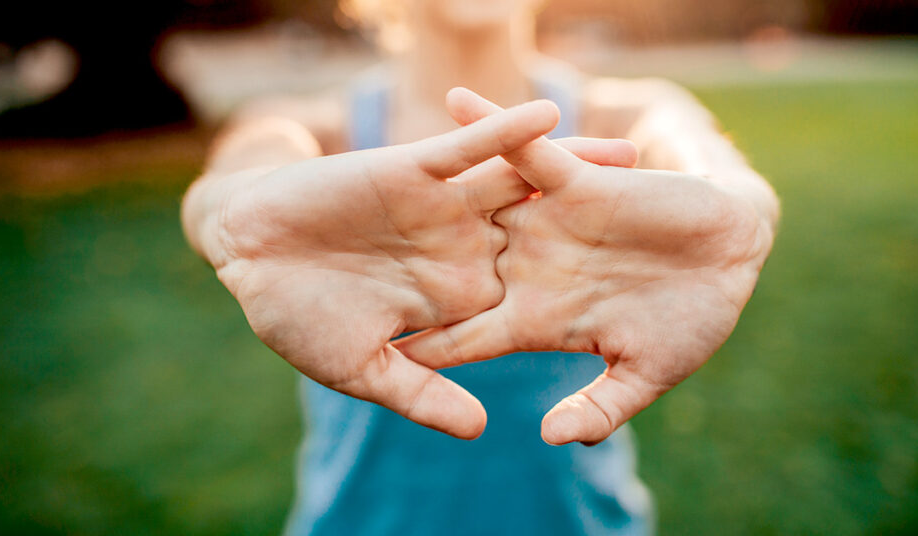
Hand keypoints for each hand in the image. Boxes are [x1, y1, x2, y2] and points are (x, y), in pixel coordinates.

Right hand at [202, 99, 637, 438]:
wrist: (246, 255)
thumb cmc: (296, 318)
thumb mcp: (363, 369)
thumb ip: (422, 393)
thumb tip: (483, 429)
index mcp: (457, 299)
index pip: (533, 299)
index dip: (588, 300)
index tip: (645, 301)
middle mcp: (461, 248)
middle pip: (547, 235)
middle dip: (603, 226)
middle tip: (671, 217)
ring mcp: (441, 208)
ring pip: (520, 184)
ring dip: (572, 166)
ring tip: (635, 152)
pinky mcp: (413, 170)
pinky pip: (467, 148)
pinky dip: (503, 131)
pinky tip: (549, 114)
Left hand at [397, 88, 774, 444]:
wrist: (734, 259)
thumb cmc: (692, 321)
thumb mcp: (646, 373)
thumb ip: (600, 406)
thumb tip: (548, 438)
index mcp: (537, 320)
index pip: (464, 337)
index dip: (421, 345)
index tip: (369, 354)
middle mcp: (529, 269)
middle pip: (448, 271)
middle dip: (395, 269)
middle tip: (335, 267)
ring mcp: (546, 224)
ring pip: (472, 207)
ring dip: (424, 191)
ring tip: (361, 171)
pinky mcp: (575, 183)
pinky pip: (524, 151)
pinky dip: (493, 126)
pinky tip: (452, 102)